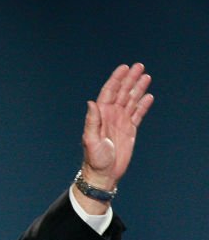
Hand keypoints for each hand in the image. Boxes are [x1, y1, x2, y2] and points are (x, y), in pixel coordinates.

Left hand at [81, 63, 152, 190]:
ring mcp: (120, 121)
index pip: (109, 92)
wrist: (103, 173)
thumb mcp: (91, 140)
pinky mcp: (129, 130)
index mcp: (101, 115)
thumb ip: (92, 121)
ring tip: (146, 76)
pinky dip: (143, 105)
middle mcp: (110, 115)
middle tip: (139, 66)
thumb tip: (91, 102)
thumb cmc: (94, 159)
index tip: (124, 68)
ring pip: (131, 100)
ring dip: (138, 88)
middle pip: (122, 92)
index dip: (116, 79)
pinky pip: (138, 114)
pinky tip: (148, 96)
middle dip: (130, 79)